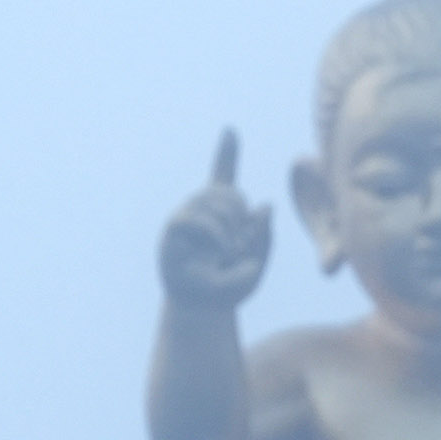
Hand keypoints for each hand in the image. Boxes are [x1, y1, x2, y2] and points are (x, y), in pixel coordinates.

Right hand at [159, 129, 273, 307]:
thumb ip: (265, 236)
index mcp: (220, 213)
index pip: (224, 177)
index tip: (230, 131)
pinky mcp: (174, 229)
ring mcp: (186, 215)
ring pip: (216, 203)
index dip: (227, 153)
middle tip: (240, 248)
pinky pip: (195, 217)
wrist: (204, 309)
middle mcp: (200, 209)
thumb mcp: (257, 263)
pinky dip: (215, 233)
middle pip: (230, 194)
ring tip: (228, 253)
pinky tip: (220, 249)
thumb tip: (266, 205)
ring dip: (230, 230)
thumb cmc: (229, 287)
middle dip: (242, 219)